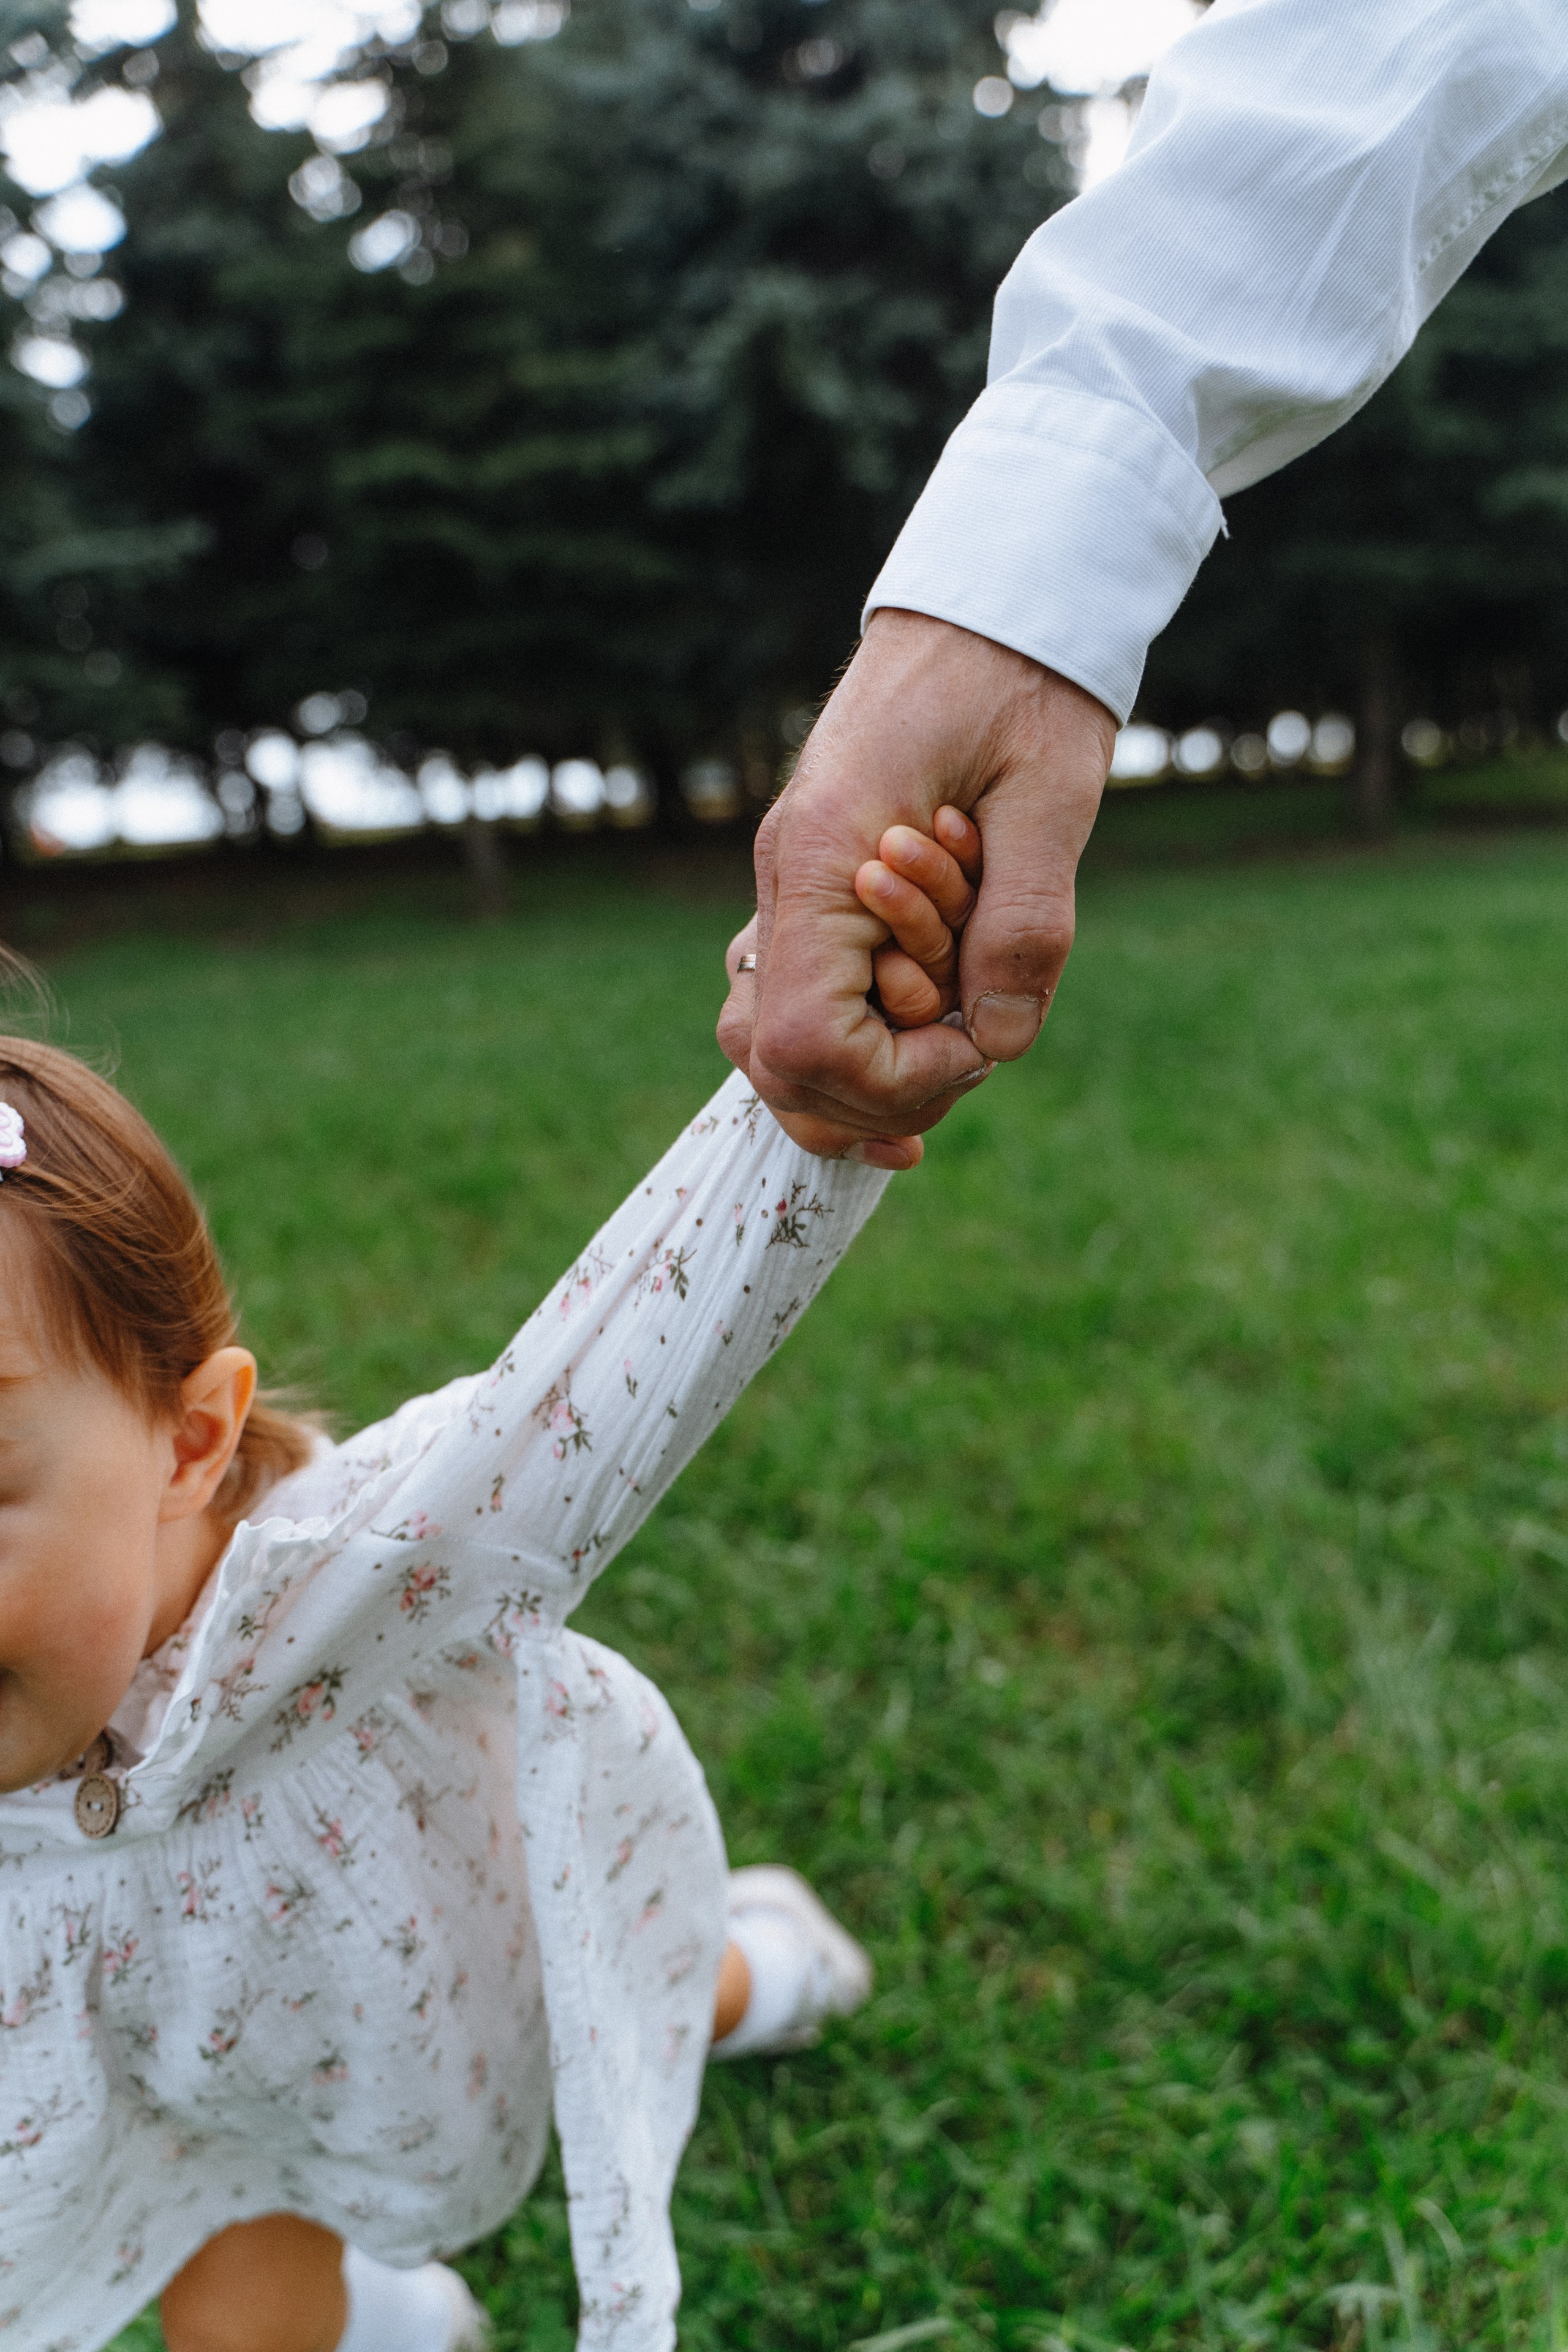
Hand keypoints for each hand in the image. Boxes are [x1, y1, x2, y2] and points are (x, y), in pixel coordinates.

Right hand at [717, 608, 1115, 1138]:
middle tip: (972, 1057)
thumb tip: (998, 1042)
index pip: (807, 1039)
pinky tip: (920, 1042)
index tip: (976, 1050)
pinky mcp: (811, 880)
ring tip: (949, 1060)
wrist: (989, 597)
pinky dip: (849, 1040)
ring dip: (859, 1074)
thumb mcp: (1053, 796)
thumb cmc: (1024, 677)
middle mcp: (786, 873)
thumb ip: (1022, 922)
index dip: (892, 1080)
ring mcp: (788, 878)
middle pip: (771, 1058)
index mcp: (827, 851)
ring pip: (767, 1036)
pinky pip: (794, 993)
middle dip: (876, 1092)